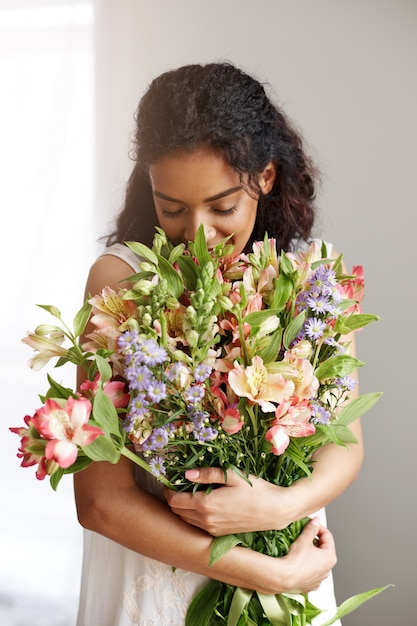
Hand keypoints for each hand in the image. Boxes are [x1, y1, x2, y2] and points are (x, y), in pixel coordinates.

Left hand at [163, 466, 294, 534]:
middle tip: (177, 484)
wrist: (275, 511)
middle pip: (177, 511)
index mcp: (206, 504)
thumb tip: (187, 473)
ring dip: (182, 508)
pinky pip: (197, 525)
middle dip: (173, 498)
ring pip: (185, 520)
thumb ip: (208, 474)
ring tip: (188, 492)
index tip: (170, 480)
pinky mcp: (219, 534)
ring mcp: (212, 529)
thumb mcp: (233, 475)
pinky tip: (201, 504)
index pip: (175, 500)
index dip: (168, 490)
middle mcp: (206, 520)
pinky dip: (192, 516)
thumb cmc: (256, 489)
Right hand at [279, 517, 336, 592]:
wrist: (284, 578)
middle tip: (304, 535)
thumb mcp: (304, 539)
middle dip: (315, 540)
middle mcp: (328, 570)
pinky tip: (298, 561)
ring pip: (317, 561)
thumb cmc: (296, 560)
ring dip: (311, 553)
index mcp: (330, 558)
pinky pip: (311, 571)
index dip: (319, 527)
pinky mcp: (310, 585)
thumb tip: (316, 521)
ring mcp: (319, 579)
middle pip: (323, 549)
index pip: (328, 536)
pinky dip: (307, 564)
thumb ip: (312, 528)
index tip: (311, 524)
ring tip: (300, 547)